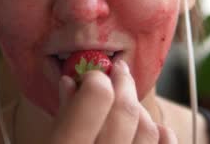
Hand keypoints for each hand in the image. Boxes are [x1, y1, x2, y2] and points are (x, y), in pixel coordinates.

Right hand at [49, 60, 177, 143]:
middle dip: (123, 84)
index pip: (97, 98)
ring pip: (149, 129)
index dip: (96, 79)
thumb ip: (58, 115)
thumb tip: (70, 81)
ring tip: (123, 104)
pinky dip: (163, 134)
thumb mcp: (46, 139)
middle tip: (115, 73)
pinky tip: (153, 127)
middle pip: (126, 110)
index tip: (93, 75)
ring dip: (138, 109)